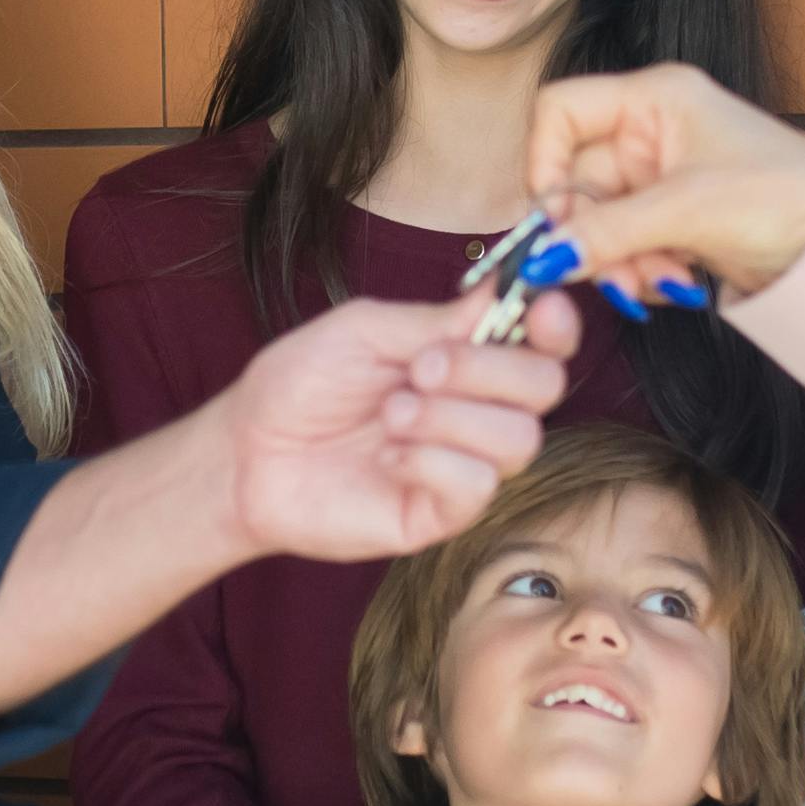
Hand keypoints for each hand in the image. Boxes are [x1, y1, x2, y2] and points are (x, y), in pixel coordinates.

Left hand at [216, 293, 576, 560]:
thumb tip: (506, 291)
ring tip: (390, 416)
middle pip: (545, 387)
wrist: (247, 454)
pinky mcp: (444, 514)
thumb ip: (435, 319)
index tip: (541, 308)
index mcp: (466, 356)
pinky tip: (387, 459)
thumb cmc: (299, 387)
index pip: (544, 342)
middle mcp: (477, 410)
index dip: (557, 324)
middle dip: (489, 369)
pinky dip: (431, 462)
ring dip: (451, 417)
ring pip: (519, 439)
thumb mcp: (364, 330)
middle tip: (422, 369)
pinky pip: (477, 485)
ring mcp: (465, 464)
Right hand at [524, 62, 804, 304]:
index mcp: (653, 99)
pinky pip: (628, 245)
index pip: (561, 112)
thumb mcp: (684, 211)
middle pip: (577, 180)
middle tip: (610, 276)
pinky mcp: (675, 218)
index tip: (553, 217)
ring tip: (658, 283)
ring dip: (618, 261)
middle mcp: (651, 131)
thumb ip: (606, 233)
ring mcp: (662, 177)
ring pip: (600, 222)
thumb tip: (542, 256)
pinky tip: (676, 282)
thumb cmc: (782, 196)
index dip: (544, 162)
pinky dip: (642, 270)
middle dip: (592, 235)